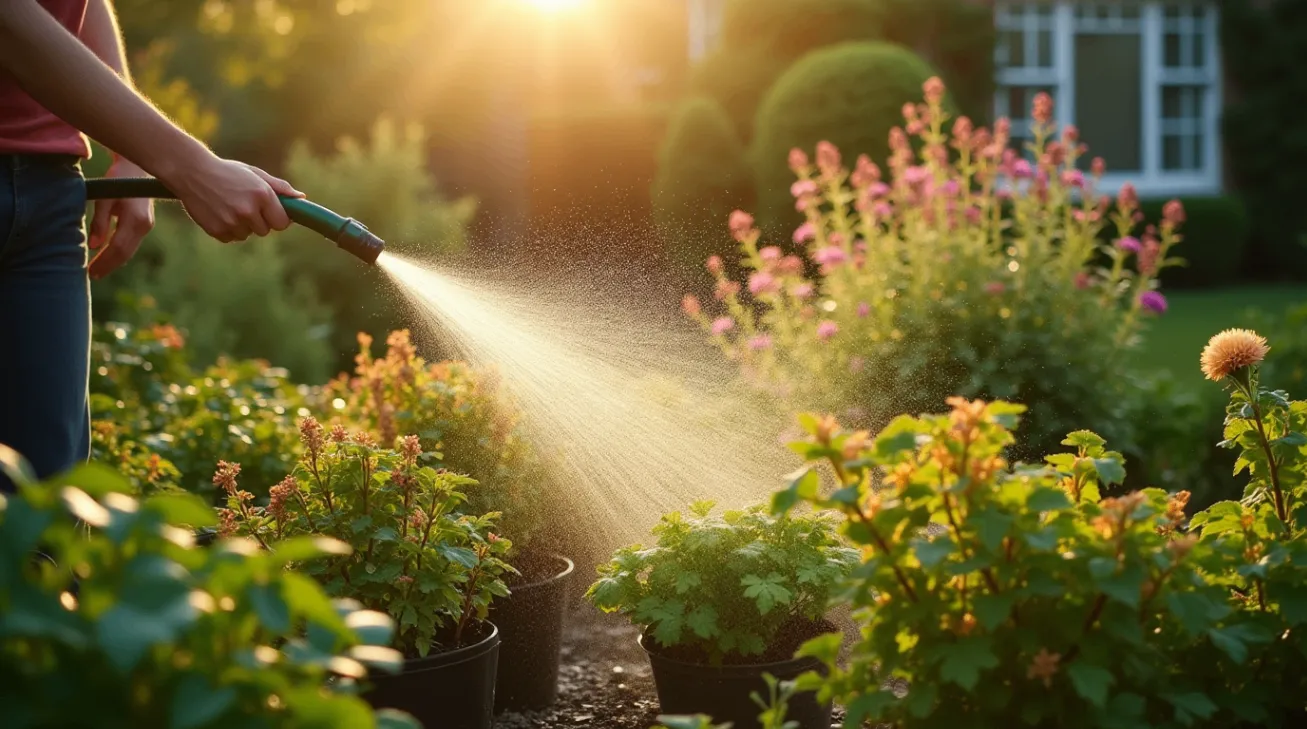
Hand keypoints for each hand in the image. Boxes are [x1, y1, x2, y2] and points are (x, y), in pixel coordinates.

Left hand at [88, 157, 154, 279]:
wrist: (136, 168)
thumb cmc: (118, 179)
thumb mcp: (105, 199)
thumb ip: (100, 223)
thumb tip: (93, 246)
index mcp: (135, 220)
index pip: (118, 248)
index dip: (104, 261)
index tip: (91, 271)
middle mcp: (144, 226)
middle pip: (126, 253)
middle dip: (109, 265)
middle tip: (93, 275)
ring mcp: (147, 226)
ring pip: (130, 250)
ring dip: (114, 261)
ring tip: (98, 270)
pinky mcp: (145, 225)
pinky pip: (132, 244)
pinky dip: (120, 253)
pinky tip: (109, 257)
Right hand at [167, 155, 303, 242]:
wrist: (191, 172)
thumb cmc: (227, 172)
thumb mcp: (255, 174)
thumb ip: (279, 187)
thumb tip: (301, 198)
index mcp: (262, 195)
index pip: (282, 223)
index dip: (277, 218)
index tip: (270, 212)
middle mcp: (248, 210)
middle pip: (265, 231)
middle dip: (259, 221)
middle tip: (244, 204)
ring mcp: (232, 222)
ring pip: (248, 235)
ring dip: (242, 225)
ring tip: (229, 205)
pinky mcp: (217, 231)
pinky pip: (232, 238)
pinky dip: (228, 229)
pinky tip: (219, 212)